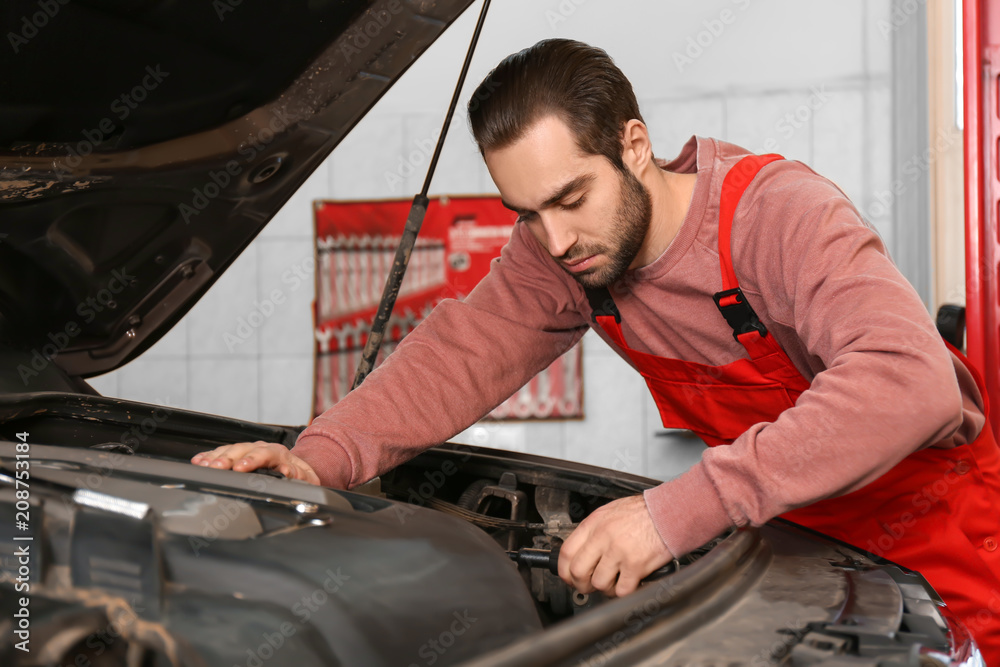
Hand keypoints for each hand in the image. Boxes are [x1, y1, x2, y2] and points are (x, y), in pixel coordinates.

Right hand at [191, 441, 320, 484]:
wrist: (298, 469)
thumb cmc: (301, 476)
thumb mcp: (306, 479)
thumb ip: (299, 476)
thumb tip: (287, 473)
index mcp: (279, 454)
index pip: (264, 454)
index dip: (251, 460)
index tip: (240, 468)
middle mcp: (263, 448)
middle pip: (243, 450)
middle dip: (228, 459)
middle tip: (216, 467)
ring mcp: (250, 450)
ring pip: (231, 450)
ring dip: (216, 457)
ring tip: (203, 465)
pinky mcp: (240, 454)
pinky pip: (223, 452)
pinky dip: (210, 456)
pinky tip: (199, 461)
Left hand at [557, 494, 672, 597]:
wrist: (669, 512)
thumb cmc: (644, 511)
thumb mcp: (610, 512)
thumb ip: (594, 530)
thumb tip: (583, 550)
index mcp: (594, 524)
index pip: (566, 552)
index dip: (564, 570)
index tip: (569, 577)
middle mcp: (603, 538)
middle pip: (578, 571)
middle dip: (581, 584)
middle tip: (588, 585)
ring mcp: (619, 552)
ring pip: (599, 583)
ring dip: (605, 589)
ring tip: (613, 583)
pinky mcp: (636, 565)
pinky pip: (621, 590)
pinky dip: (623, 592)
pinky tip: (628, 584)